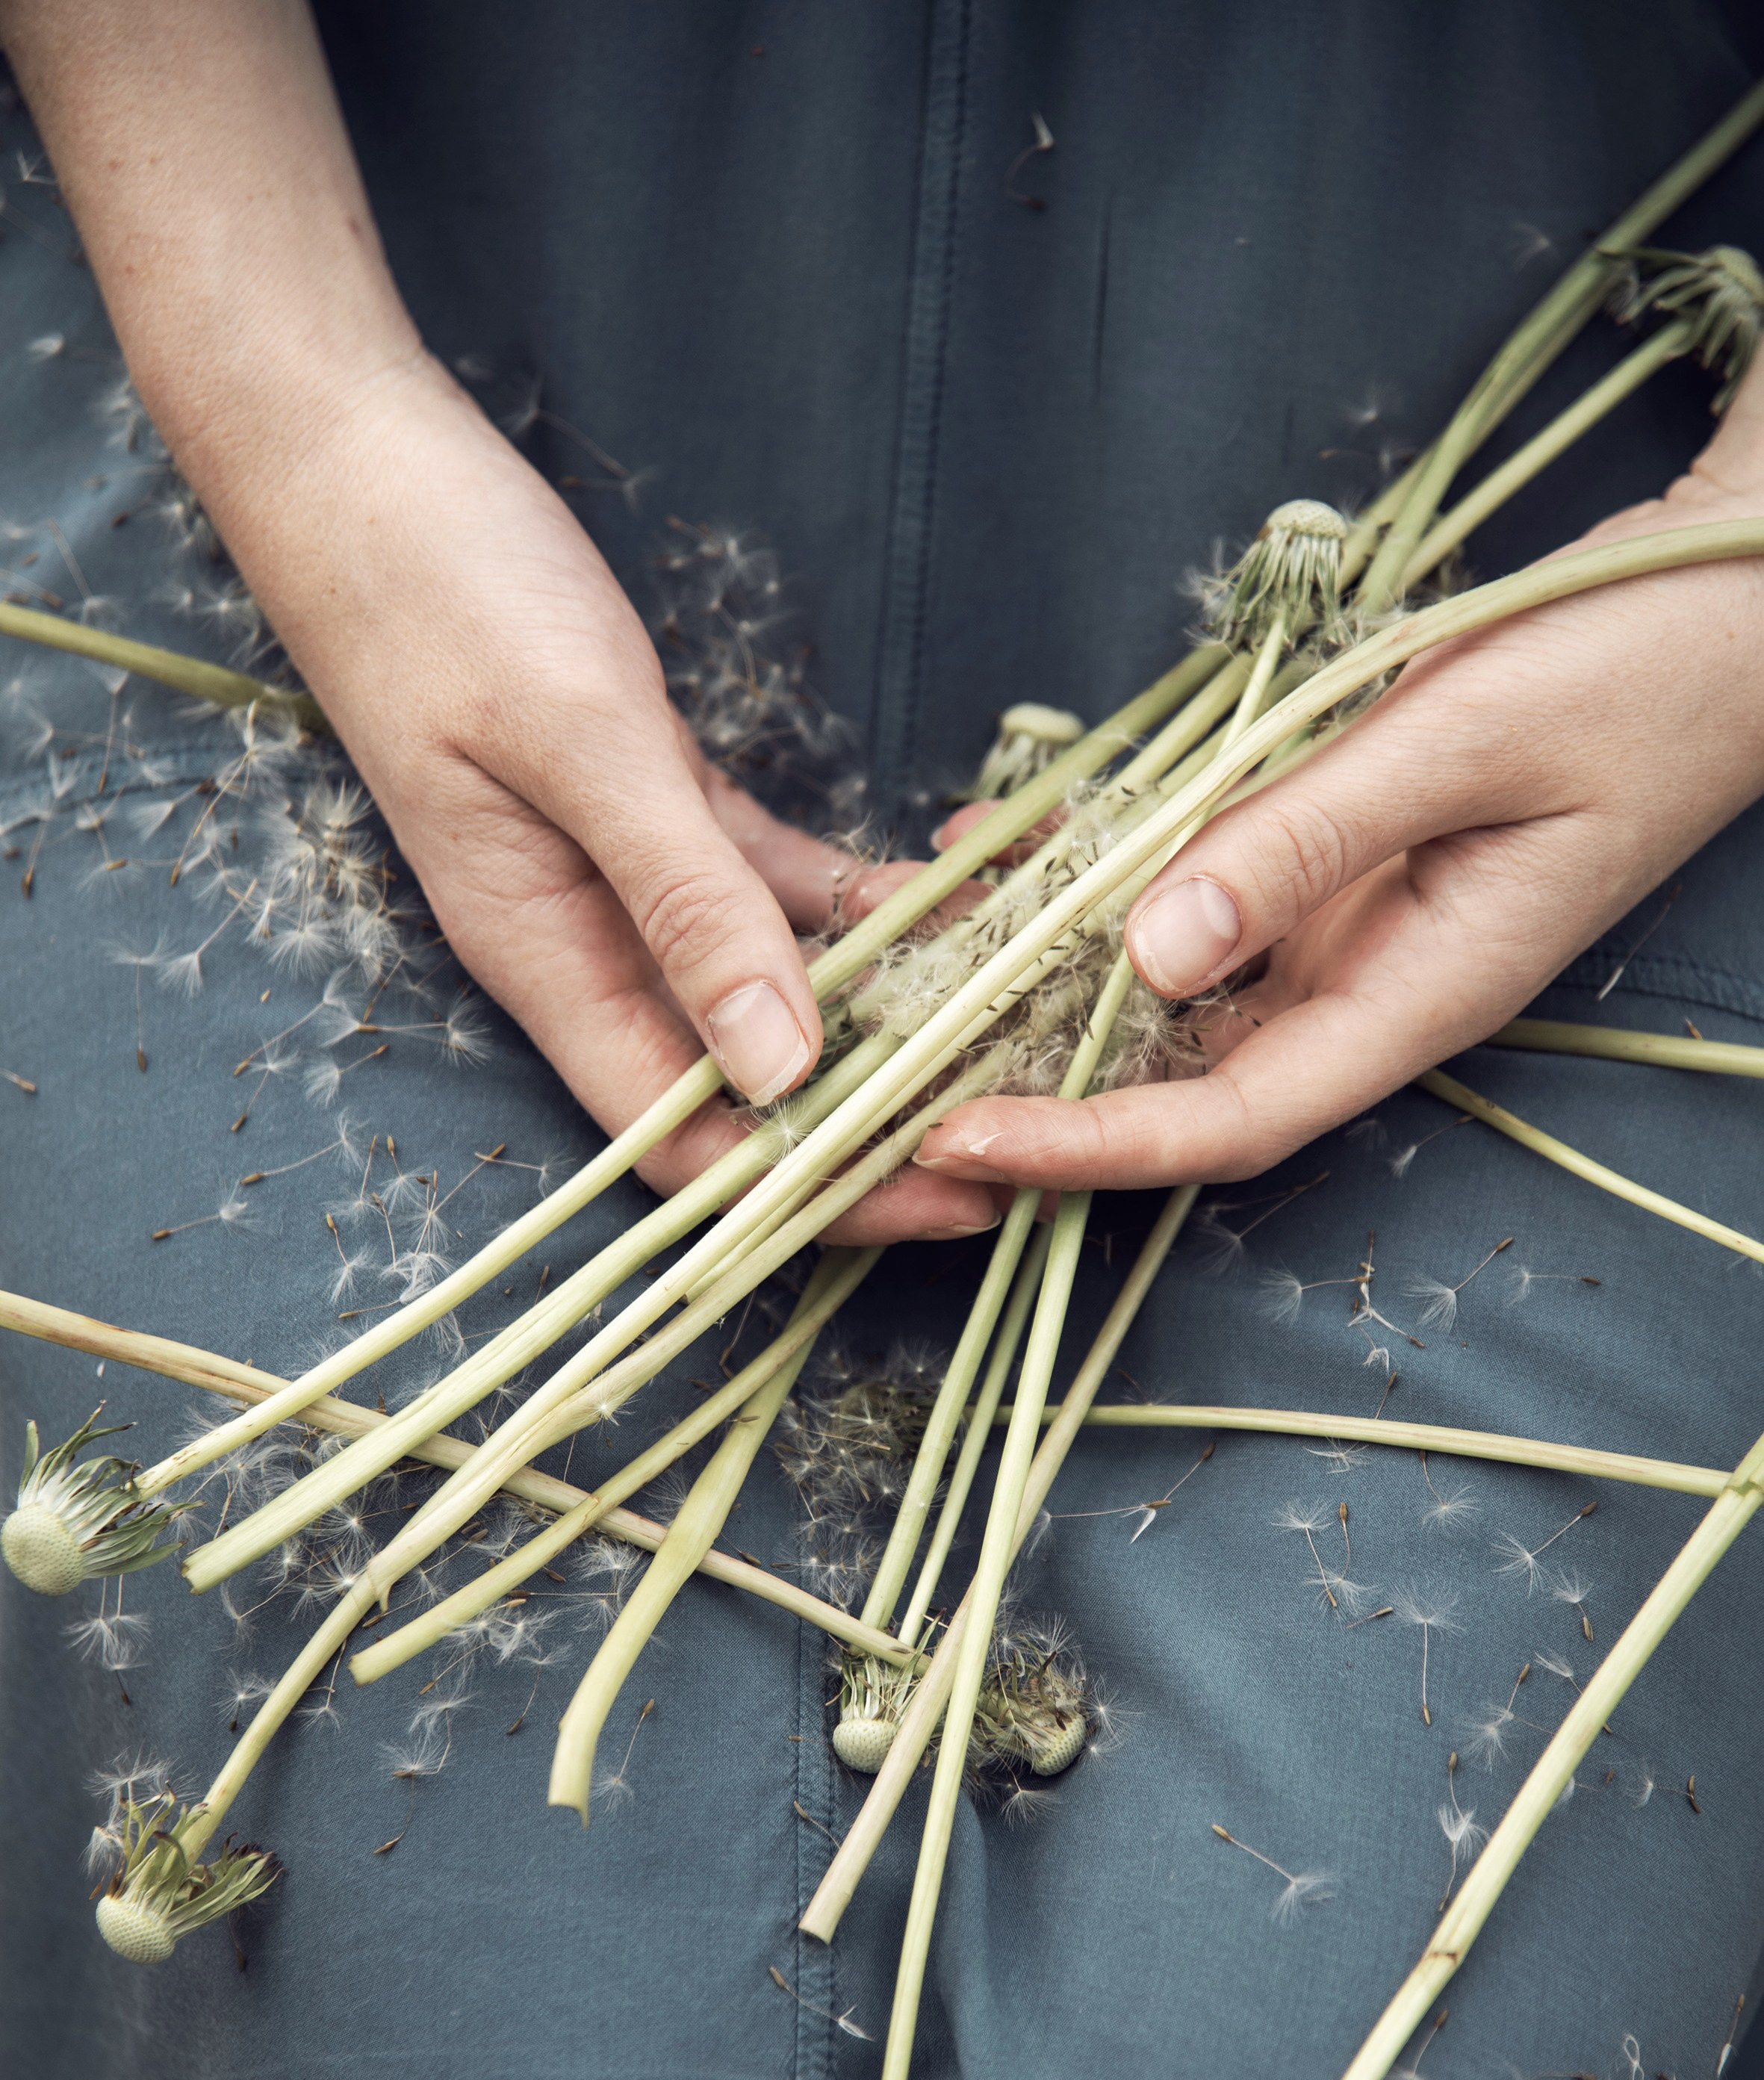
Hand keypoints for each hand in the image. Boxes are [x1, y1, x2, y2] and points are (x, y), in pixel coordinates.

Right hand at [206, 358, 1004, 1243]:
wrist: (357, 464)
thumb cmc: (442, 591)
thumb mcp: (579, 746)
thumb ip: (683, 905)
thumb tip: (783, 1069)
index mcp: (550, 965)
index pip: (693, 1146)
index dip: (820, 1192)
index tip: (957, 1194)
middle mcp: (591, 949)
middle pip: (749, 1092)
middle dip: (880, 1120)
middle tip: (1031, 1121)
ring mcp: (626, 882)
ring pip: (777, 990)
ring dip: (891, 1012)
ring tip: (1024, 1020)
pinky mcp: (661, 808)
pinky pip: (778, 887)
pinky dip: (863, 899)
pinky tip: (957, 895)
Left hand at [916, 423, 1763, 1195]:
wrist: (1727, 606)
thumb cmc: (1630, 663)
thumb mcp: (1463, 736)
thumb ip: (1306, 840)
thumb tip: (1150, 956)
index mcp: (1421, 994)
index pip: (1231, 1120)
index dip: (1095, 1145)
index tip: (964, 1136)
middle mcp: (1371, 985)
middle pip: (1183, 1088)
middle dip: (1042, 1100)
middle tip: (890, 1093)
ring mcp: (1351, 928)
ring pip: (1173, 1000)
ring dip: (1045, 1000)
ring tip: (909, 982)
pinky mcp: (1334, 865)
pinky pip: (1194, 899)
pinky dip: (1094, 892)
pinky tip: (1000, 861)